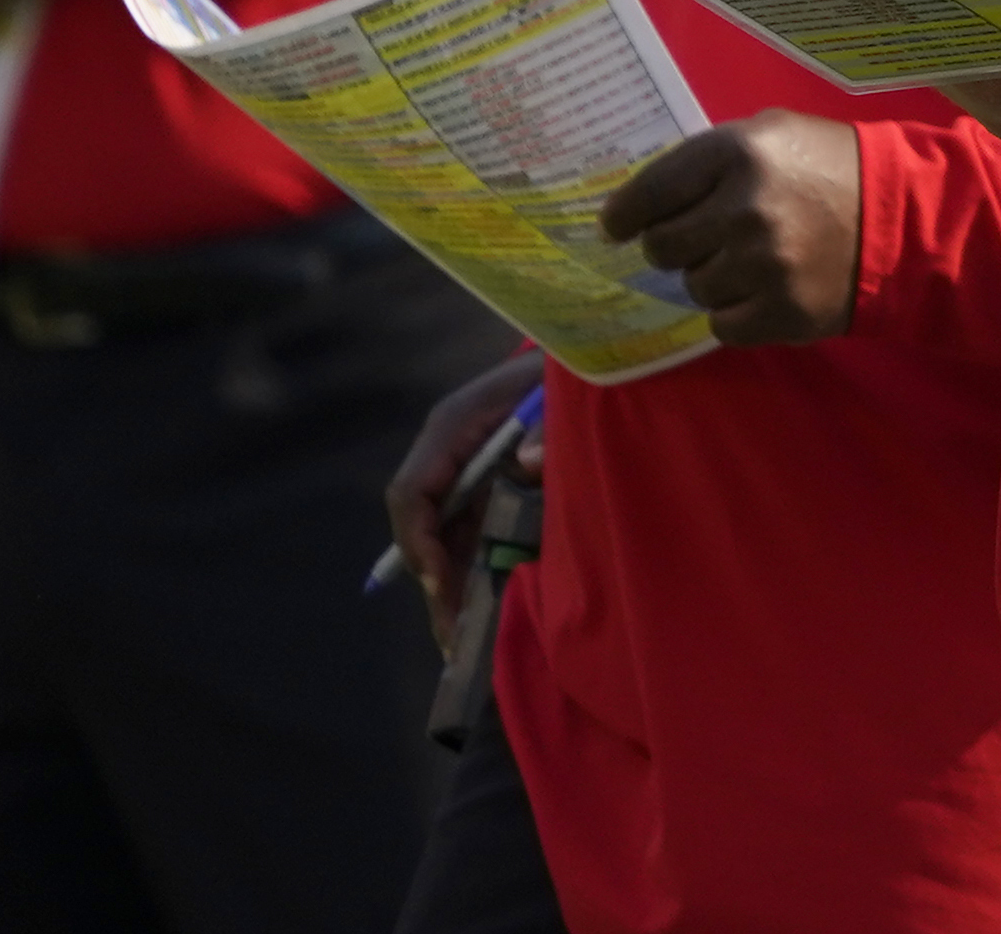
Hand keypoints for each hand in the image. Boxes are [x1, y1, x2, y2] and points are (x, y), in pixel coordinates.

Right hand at [383, 349, 545, 649]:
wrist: (587, 356)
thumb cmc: (570, 371)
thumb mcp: (562, 392)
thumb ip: (550, 424)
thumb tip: (530, 462)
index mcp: (454, 426)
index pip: (413, 491)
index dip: (420, 541)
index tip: (443, 584)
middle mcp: (449, 452)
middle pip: (422, 526)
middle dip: (436, 582)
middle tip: (454, 637)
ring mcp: (467, 472)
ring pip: (443, 539)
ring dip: (452, 588)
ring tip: (463, 645)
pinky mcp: (489, 487)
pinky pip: (469, 536)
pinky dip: (472, 574)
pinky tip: (483, 614)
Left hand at [598, 111, 862, 345]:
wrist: (902, 219)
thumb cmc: (827, 167)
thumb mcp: (770, 134)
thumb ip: (708, 160)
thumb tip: (641, 200)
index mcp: (736, 154)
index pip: (650, 192)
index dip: (624, 214)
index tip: (615, 226)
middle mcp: (744, 209)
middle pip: (662, 247)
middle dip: (676, 244)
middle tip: (703, 239)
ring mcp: (763, 265)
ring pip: (693, 287)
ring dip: (712, 277)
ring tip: (751, 260)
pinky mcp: (781, 311)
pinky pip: (721, 324)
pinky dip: (736, 312)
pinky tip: (764, 289)